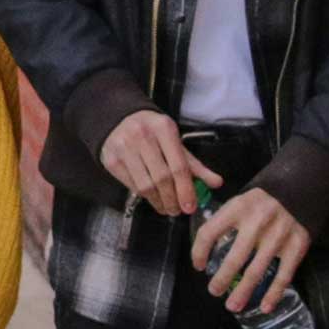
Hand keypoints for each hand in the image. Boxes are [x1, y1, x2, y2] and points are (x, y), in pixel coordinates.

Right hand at [99, 110, 223, 215]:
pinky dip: (144, 196)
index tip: (190, 207)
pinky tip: (151, 196)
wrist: (118, 118)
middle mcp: (141, 135)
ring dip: (159, 202)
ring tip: (166, 207)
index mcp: (163, 128)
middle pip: (162, 178)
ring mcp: (124, 147)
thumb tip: (216, 183)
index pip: (178, 166)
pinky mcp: (111, 159)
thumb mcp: (174, 141)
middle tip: (178, 210)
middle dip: (173, 200)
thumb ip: (194, 164)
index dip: (186, 190)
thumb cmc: (151, 131)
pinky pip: (132, 186)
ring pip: (146, 186)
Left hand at [191, 187, 310, 313]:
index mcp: (236, 209)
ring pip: (256, 271)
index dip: (199, 251)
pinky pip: (283, 276)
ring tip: (232, 305)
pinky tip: (264, 307)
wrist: (297, 191)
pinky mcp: (296, 248)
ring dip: (243, 292)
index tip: (198, 266)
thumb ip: (223, 221)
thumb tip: (204, 247)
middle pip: (233, 257)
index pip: (209, 232)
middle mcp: (256, 223)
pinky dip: (273, 294)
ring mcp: (277, 237)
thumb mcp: (238, 202)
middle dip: (221, 278)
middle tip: (213, 291)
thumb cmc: (259, 202)